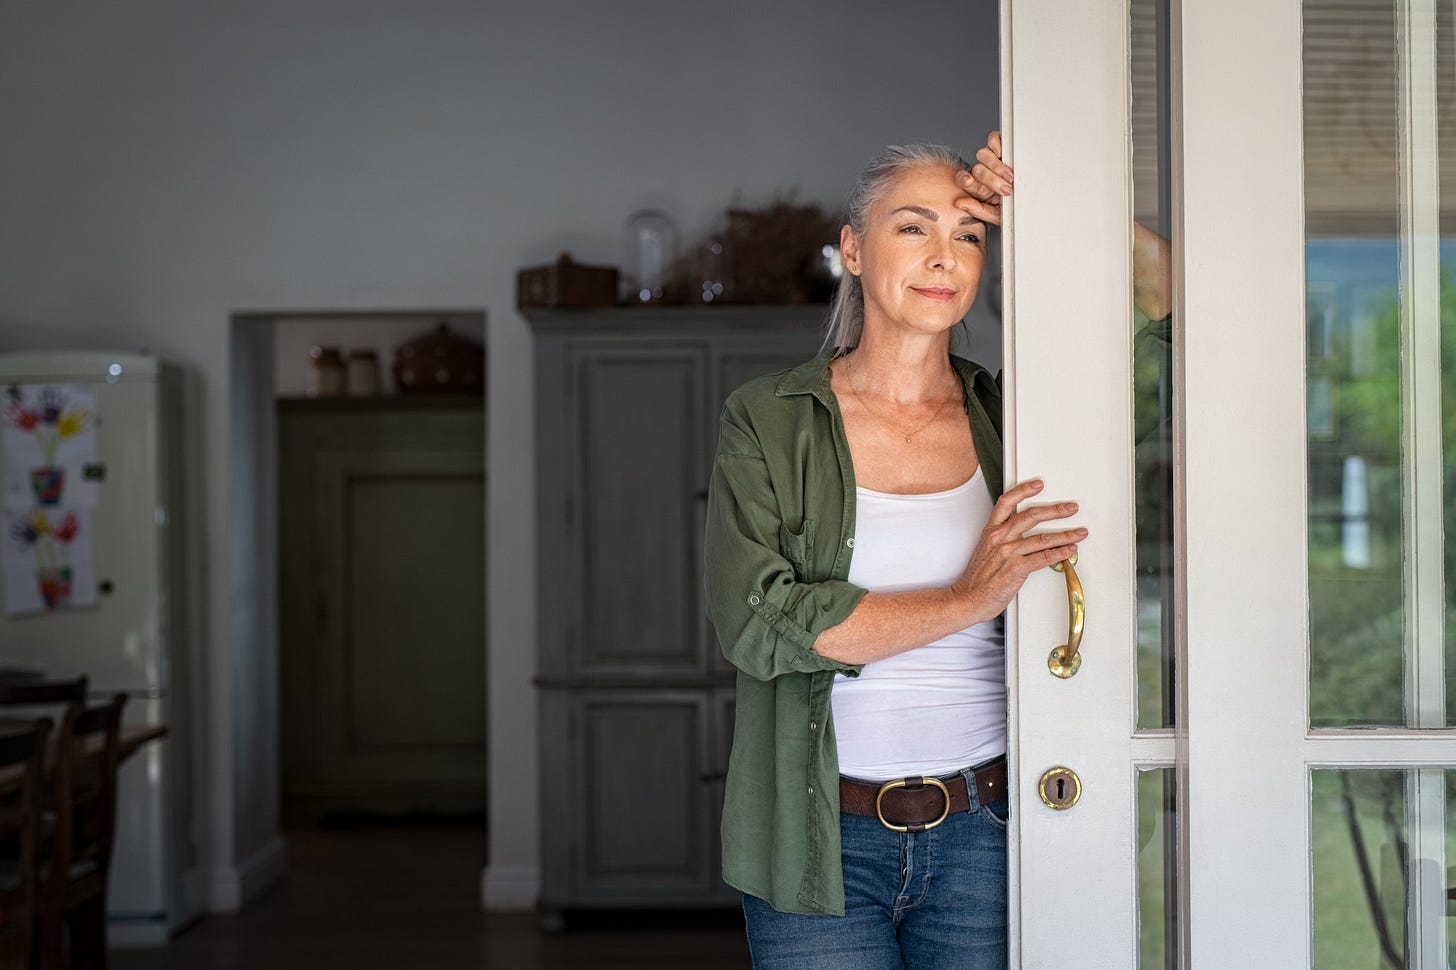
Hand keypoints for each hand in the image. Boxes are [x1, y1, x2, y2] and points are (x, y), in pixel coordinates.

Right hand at [952, 478, 1083, 623]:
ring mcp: (1009, 553)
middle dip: (1055, 510)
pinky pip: (1044, 557)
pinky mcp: (1017, 568)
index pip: (1007, 502)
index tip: (1038, 485)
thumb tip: (1023, 535)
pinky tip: (1069, 550)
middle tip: (1070, 507)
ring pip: (1043, 538)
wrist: (968, 598)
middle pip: (1031, 515)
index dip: (1023, 490)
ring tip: (1080, 532)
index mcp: (991, 532)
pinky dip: (1060, 553)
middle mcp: (1000, 538)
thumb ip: (1002, 539)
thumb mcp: (985, 551)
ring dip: (1066, 534)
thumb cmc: (978, 579)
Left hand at [955, 130, 1014, 225]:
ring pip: (983, 154)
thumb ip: (979, 210)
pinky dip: (997, 146)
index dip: (965, 179)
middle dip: (990, 179)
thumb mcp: (998, 215)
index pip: (964, 180)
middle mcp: (985, 171)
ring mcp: (993, 158)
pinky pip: (993, 139)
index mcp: (980, 187)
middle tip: (1006, 188)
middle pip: (976, 169)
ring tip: (1010, 176)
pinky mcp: (1002, 145)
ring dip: (996, 166)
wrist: (1035, 198)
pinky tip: (1005, 157)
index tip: (968, 181)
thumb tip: (960, 203)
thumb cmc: (1017, 206)